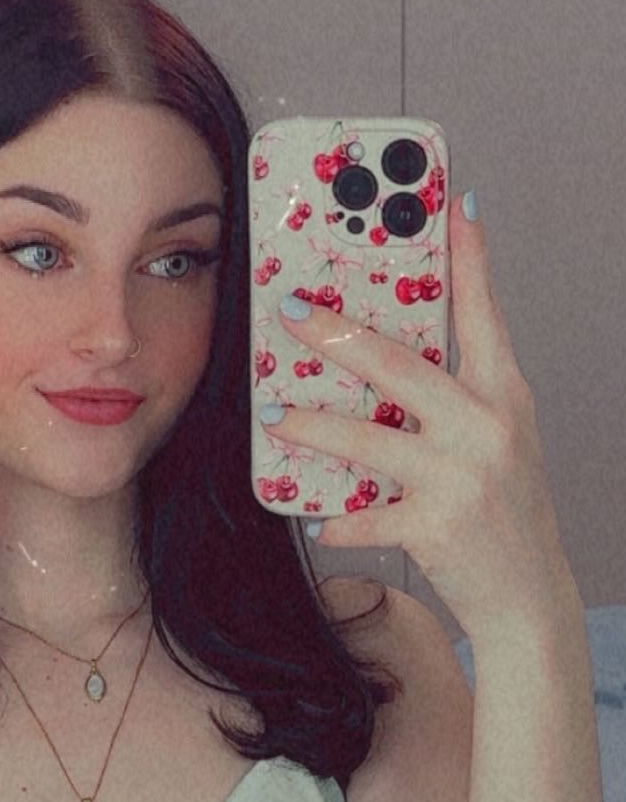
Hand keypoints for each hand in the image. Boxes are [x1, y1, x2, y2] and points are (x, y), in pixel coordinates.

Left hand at [266, 193, 578, 641]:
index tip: (453, 204)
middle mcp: (488, 428)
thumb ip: (450, 398)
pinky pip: (366, 515)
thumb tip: (378, 361)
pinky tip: (315, 517)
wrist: (529, 596)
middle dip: (340, 335)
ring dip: (313, 425)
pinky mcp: (438, 528)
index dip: (469, 259)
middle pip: (404, 367)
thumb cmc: (502, 508)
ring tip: (273, 414)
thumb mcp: (495, 439)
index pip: (485, 315)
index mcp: (504, 398)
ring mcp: (464, 478)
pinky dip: (337, 517)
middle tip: (290, 310)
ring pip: (370, 439)